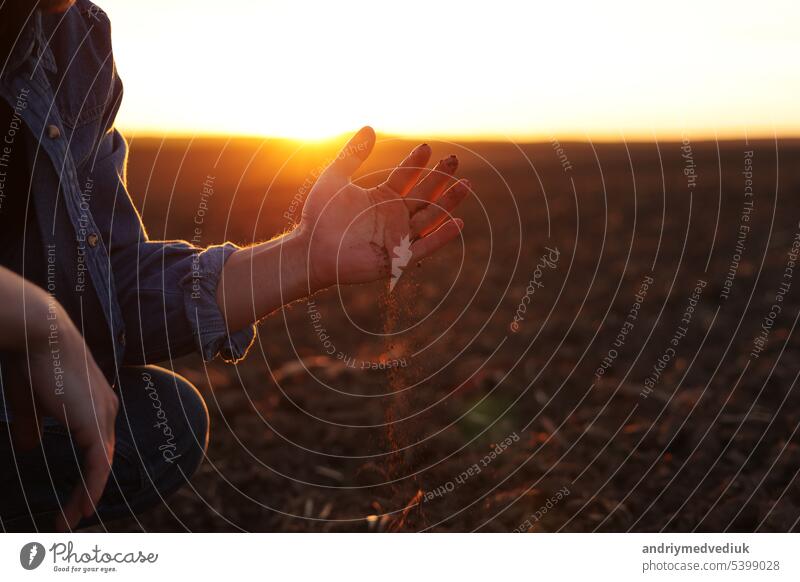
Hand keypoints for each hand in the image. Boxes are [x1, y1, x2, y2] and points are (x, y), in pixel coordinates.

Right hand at [7, 299, 117, 530]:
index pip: (96, 445)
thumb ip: (31, 424)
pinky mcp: (96, 422)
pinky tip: (81, 509)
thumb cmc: (31, 360)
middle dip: (88, 491)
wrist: (38, 334)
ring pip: (101, 466)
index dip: (86, 473)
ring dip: (86, 497)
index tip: (70, 498)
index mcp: (96, 402)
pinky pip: (98, 465)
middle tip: (70, 519)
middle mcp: (107, 409)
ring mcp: (104, 416)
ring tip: (69, 522)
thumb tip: (28, 447)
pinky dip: (91, 489)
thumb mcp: (30, 400)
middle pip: (102, 459)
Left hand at [298, 126, 469, 289]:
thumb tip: (370, 127)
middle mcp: (394, 216)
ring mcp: (399, 236)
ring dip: (449, 202)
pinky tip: (457, 222)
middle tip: (453, 159)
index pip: (406, 177)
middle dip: (440, 178)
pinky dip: (442, 236)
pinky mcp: (399, 257)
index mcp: (382, 198)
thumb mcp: (335, 178)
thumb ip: (352, 155)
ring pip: (430, 217)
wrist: (312, 249)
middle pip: (424, 194)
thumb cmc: (319, 216)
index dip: (416, 162)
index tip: (426, 147)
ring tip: (465, 184)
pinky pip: (425, 246)